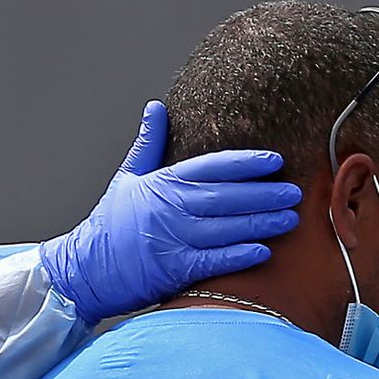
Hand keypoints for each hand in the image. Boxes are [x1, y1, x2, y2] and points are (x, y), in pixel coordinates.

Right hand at [39, 101, 302, 322]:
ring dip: (261, 223)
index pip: (212, 167)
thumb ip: (148, 144)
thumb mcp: (127, 178)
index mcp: (162, 183)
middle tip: (295, 192)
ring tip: (290, 219)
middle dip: (264, 194)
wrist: (84, 270)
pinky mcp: (173, 270)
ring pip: (226, 227)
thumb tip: (156, 107)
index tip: (274, 161)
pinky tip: (264, 251)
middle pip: (227, 197)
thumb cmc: (109, 226)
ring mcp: (172, 240)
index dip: (246, 163)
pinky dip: (240, 255)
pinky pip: (215, 261)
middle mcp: (170, 209)